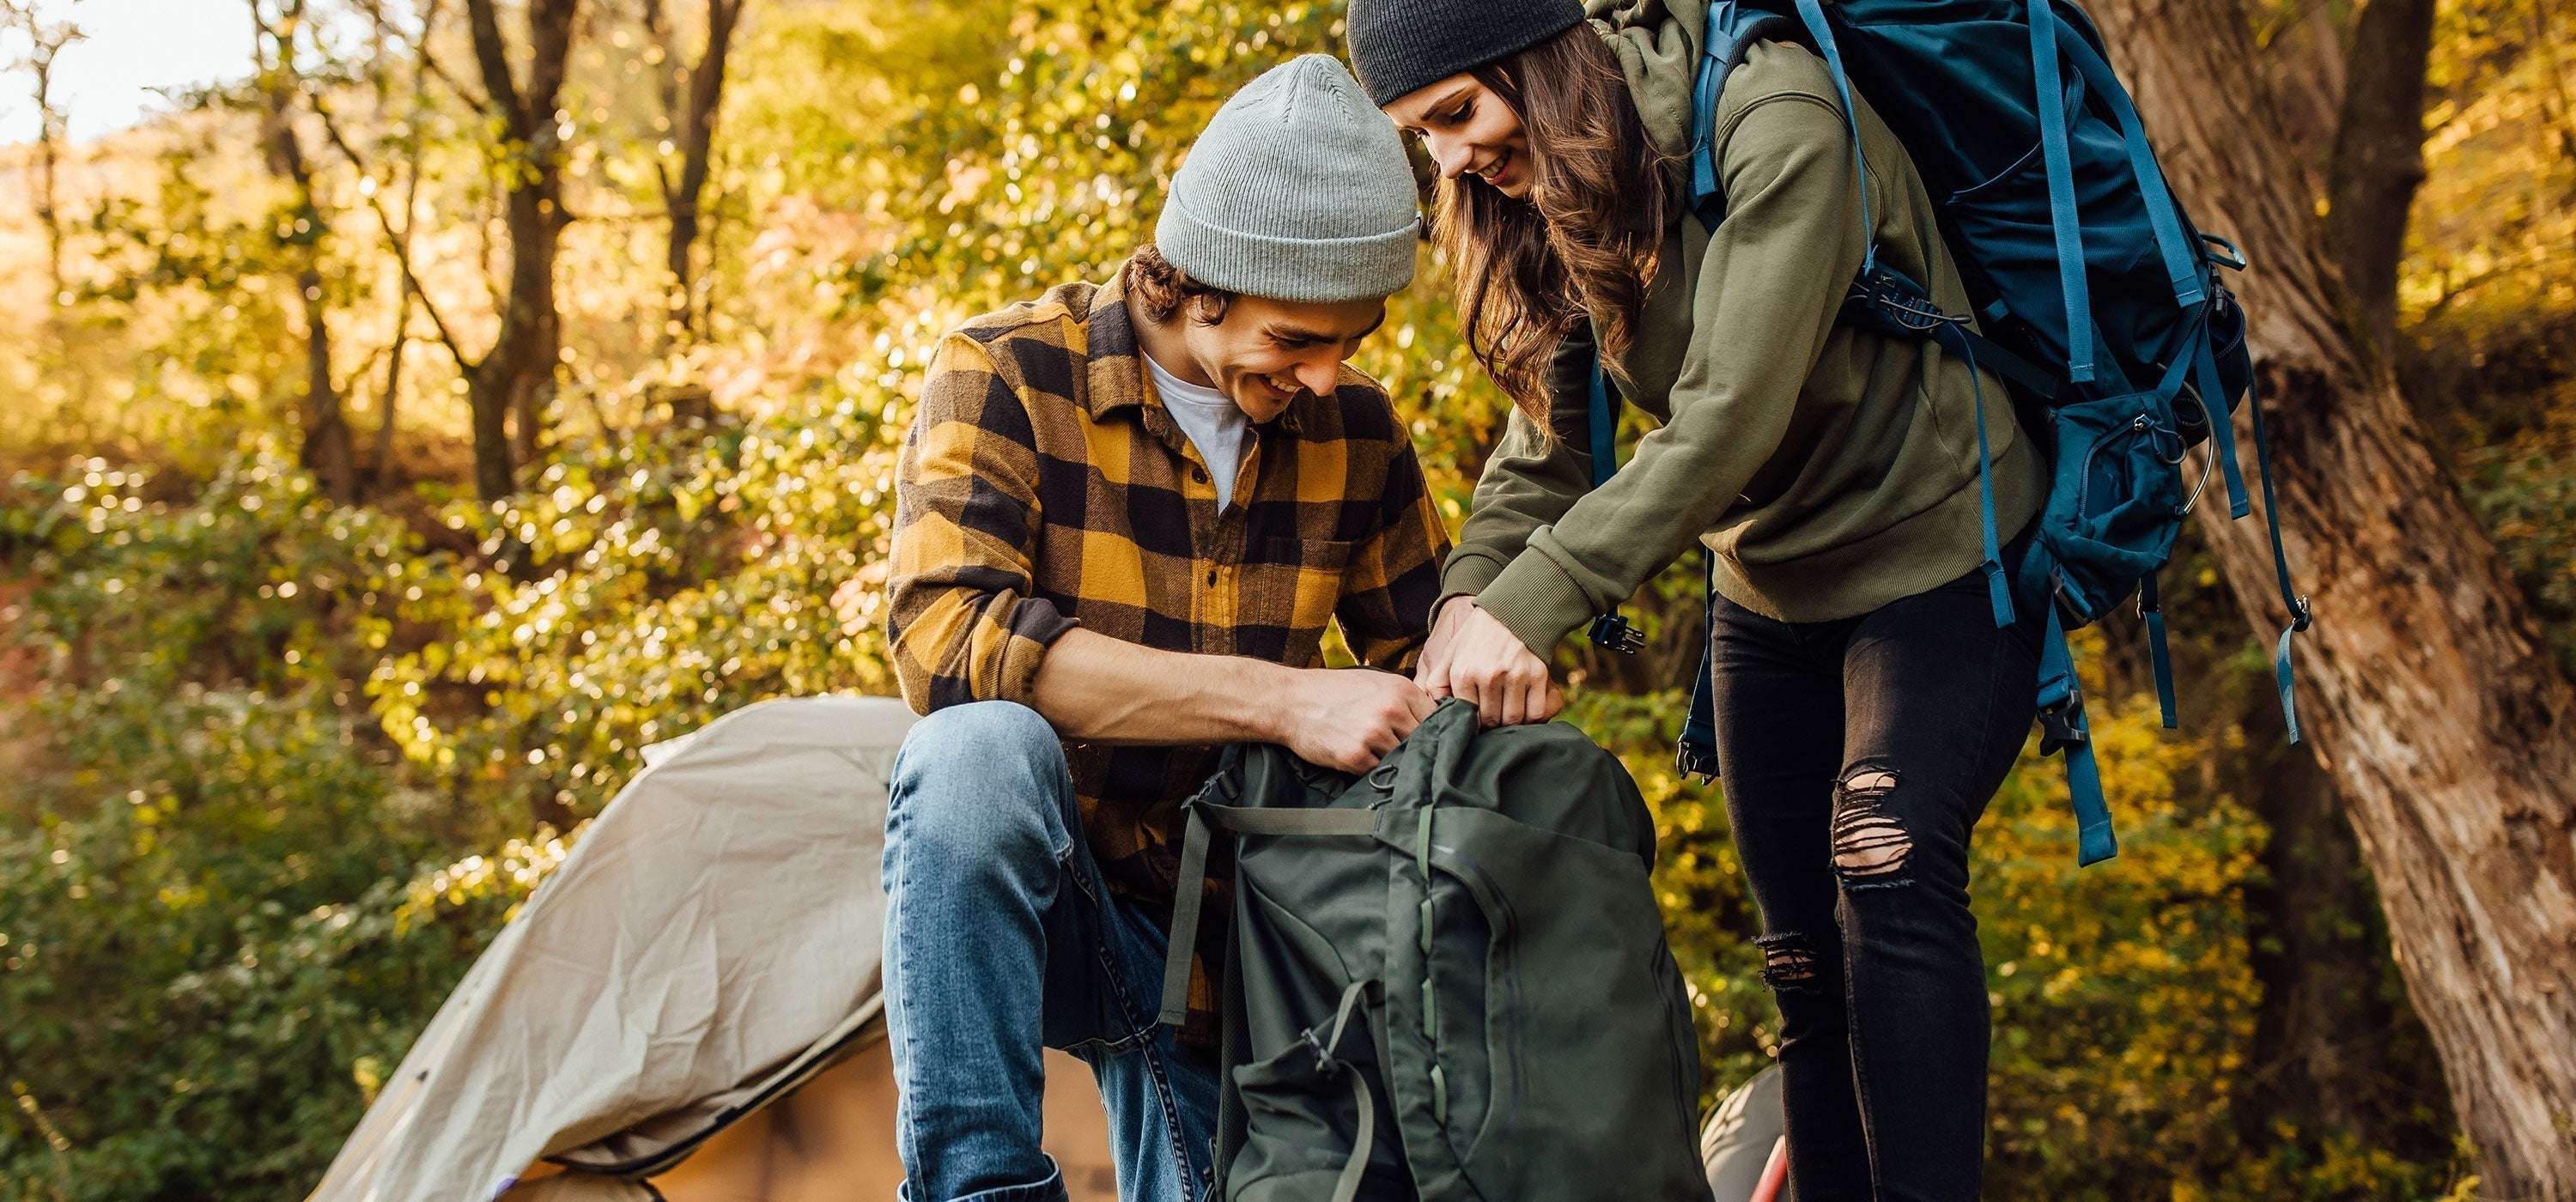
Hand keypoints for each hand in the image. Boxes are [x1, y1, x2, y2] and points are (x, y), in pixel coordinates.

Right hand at [1274, 668, 1440, 772]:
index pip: (1437, 720)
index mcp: (1401, 690)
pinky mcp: (1356, 756)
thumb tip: (1433, 721)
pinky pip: (1378, 772)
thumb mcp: (1374, 682)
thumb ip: (1404, 700)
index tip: (1427, 741)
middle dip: (1414, 750)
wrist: (1291, 701)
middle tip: (1403, 754)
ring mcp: (1374, 734)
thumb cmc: (1332, 691)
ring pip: (1402, 760)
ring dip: (1391, 762)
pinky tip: (1359, 759)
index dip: (1432, 733)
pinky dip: (1371, 770)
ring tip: (1375, 754)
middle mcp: (1391, 711)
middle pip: (1422, 743)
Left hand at [1417, 598, 1561, 728]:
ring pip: (1513, 720)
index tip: (1477, 717)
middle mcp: (1488, 675)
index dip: (1473, 722)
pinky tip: (1525, 708)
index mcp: (1463, 672)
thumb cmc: (1477, 637)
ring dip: (1511, 721)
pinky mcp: (1538, 674)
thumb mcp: (1450, 654)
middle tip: (1494, 715)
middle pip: (1491, 721)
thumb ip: (1436, 683)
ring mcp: (1515, 675)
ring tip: (1507, 711)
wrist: (1511, 610)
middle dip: (1491, 722)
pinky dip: (1532, 717)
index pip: (1468, 718)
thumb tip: (1434, 711)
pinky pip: (1536, 712)